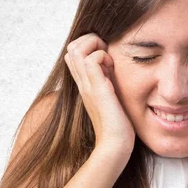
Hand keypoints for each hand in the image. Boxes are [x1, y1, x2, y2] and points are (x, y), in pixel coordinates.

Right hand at [65, 33, 135, 155]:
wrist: (115, 146)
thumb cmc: (118, 128)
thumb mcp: (112, 100)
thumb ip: (109, 86)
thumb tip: (115, 72)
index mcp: (85, 86)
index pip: (73, 55)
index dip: (88, 48)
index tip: (107, 59)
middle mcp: (82, 84)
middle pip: (70, 48)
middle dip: (90, 41)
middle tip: (108, 55)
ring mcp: (87, 86)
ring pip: (75, 49)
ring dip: (94, 46)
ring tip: (109, 61)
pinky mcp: (97, 89)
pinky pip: (91, 59)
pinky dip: (102, 56)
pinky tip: (112, 69)